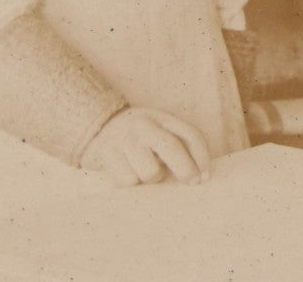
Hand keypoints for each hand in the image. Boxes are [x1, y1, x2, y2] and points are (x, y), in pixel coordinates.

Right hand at [80, 107, 210, 186]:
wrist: (97, 127)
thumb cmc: (138, 138)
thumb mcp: (159, 131)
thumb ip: (176, 145)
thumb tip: (198, 176)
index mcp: (162, 118)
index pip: (190, 134)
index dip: (202, 157)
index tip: (205, 176)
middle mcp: (144, 125)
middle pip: (172, 148)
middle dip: (186, 170)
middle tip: (192, 183)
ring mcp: (125, 139)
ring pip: (150, 172)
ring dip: (152, 179)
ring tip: (145, 171)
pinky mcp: (107, 154)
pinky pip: (129, 182)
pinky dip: (132, 184)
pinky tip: (128, 173)